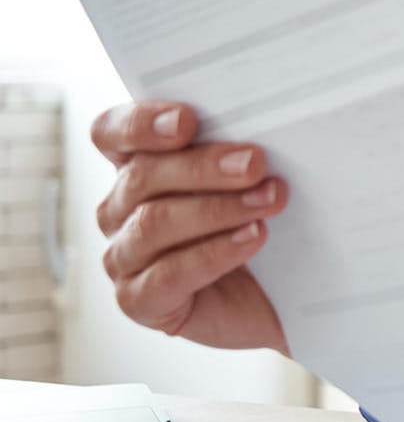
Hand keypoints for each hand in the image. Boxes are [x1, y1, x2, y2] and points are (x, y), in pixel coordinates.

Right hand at [90, 101, 289, 353]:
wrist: (275, 298)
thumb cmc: (257, 226)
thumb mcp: (247, 183)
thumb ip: (235, 154)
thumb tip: (255, 136)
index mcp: (135, 168)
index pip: (111, 133)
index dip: (140, 123)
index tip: (187, 120)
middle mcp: (119, 210)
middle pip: (142, 176)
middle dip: (204, 167)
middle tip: (255, 163)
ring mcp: (123, 258)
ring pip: (154, 224)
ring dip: (217, 209)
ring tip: (268, 201)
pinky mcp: (139, 301)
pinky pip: (167, 275)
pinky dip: (215, 253)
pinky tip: (252, 238)